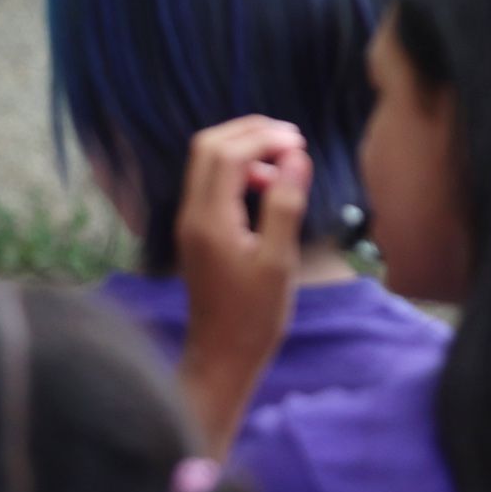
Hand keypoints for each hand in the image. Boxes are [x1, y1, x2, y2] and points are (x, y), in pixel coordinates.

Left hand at [175, 116, 312, 450]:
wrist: (221, 358)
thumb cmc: (254, 317)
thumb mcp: (279, 262)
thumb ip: (285, 206)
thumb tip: (296, 157)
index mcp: (210, 219)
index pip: (227, 153)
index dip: (263, 138)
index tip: (298, 144)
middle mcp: (192, 214)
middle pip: (209, 146)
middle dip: (249, 133)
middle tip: (291, 139)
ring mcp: (191, 223)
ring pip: (208, 162)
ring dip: (244, 150)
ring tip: (284, 164)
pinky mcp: (197, 232)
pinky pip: (212, 184)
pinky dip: (238, 171)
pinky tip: (266, 189)